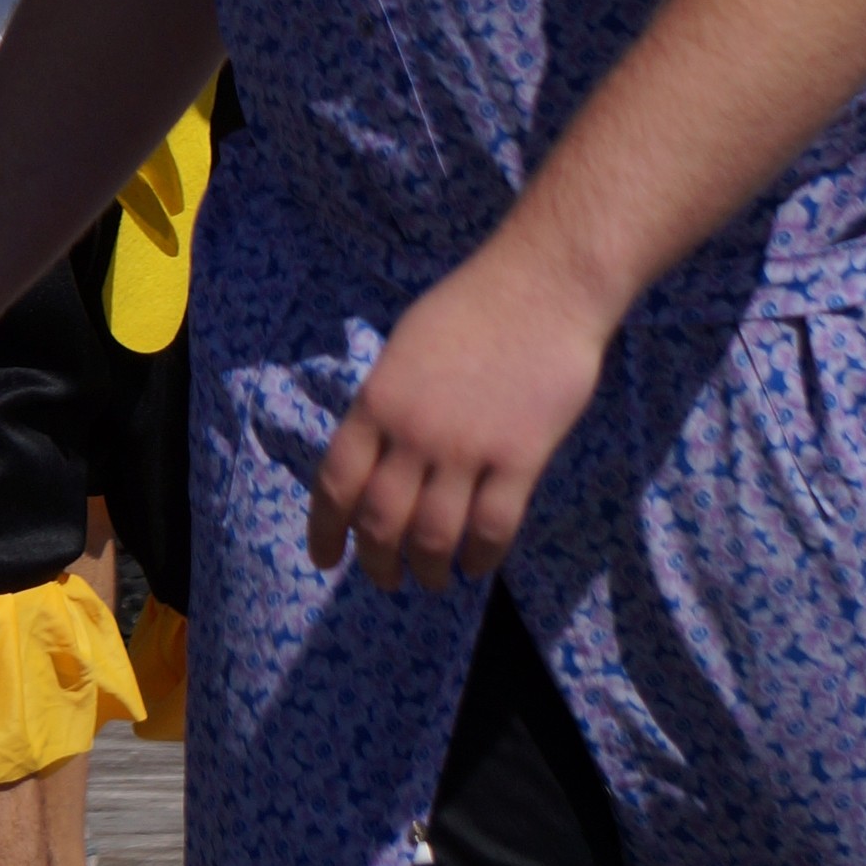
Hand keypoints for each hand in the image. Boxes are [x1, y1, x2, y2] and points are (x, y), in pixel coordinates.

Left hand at [309, 237, 612, 592]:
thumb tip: (376, 458)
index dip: (326, 529)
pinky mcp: (519, 460)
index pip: (336, 482)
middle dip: (378, 563)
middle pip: (381, 521)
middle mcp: (413, 432)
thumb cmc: (471, 306)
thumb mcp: (404, 348)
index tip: (325, 558)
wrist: (541, 286)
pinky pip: (491, 529)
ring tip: (434, 578)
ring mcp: (466, 448)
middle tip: (385, 579)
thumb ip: (386, 405)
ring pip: (433, 536)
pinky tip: (477, 564)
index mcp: (377, 400)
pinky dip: (480, 557)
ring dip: (429, 569)